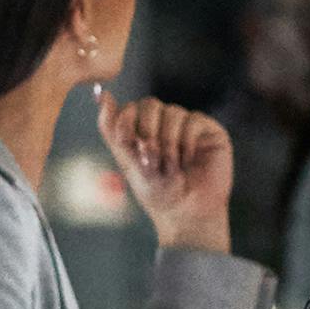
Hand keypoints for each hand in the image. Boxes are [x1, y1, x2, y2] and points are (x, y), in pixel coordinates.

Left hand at [96, 89, 237, 254]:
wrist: (187, 214)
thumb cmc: (158, 193)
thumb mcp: (129, 163)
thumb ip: (114, 130)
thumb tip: (100, 94)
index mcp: (142, 129)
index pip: (129, 109)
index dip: (126, 123)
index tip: (129, 144)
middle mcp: (164, 123)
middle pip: (149, 104)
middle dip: (147, 130)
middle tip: (152, 157)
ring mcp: (186, 124)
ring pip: (171, 112)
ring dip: (168, 143)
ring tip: (172, 167)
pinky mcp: (208, 130)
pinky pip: (193, 121)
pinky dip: (186, 143)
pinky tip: (188, 161)